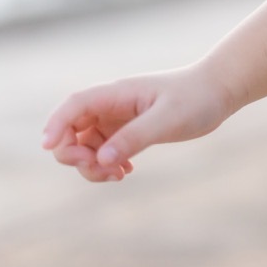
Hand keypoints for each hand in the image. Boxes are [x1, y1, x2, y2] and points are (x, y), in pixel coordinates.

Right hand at [41, 64, 231, 182]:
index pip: (73, 106)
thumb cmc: (196, 99)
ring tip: (119, 175)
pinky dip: (107, 165)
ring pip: (86, 144)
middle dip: (74, 154)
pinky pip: (105, 151)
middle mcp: (112, 105)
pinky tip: (126, 172)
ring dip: (92, 165)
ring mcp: (119, 119)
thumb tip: (102, 159)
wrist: (219, 91)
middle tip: (101, 170)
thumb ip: (134, 138)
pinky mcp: (129, 131)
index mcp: (117, 94)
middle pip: (71, 129)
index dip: (55, 125)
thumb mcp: (168, 120)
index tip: (47, 148)